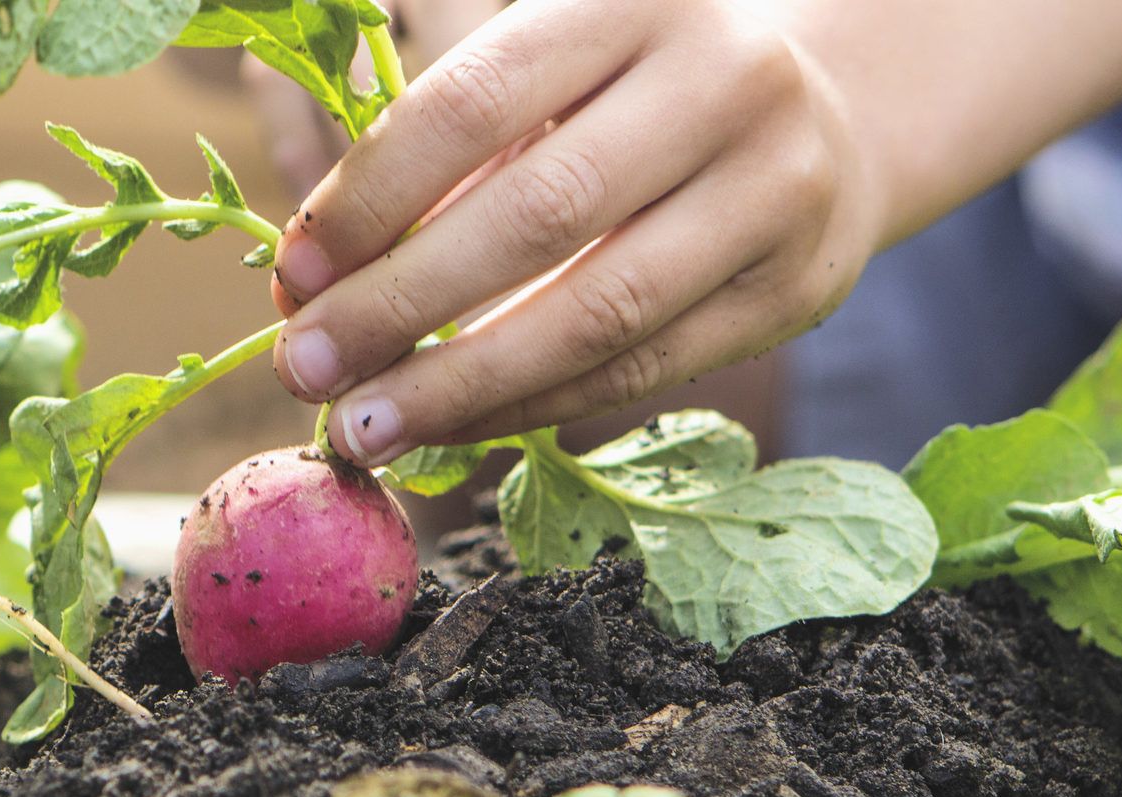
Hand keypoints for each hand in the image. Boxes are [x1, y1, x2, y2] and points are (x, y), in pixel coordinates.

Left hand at [268, 0, 885, 465]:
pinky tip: (449, 428)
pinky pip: (640, 371)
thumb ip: (442, 159)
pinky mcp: (795, 291)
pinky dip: (531, 407)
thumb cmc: (634, 99)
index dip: (371, 197)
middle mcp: (722, 80)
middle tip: (302, 368)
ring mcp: (775, 189)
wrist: (830, 119)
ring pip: (597, 311)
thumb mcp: (551, 78)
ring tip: (361, 427)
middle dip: (399, 304)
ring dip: (459, 385)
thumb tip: (309, 287)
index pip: (474, 101)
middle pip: (535, 213)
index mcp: (632, 1)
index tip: (291, 272)